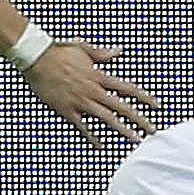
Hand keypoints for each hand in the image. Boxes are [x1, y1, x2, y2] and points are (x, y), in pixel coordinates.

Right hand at [22, 39, 159, 146]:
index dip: (145, 97)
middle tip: (153, 130)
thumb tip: (118, 51)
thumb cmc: (59, 50)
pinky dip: (92, 136)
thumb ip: (103, 54)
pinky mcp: (67, 110)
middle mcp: (93, 90)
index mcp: (99, 76)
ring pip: (107, 118)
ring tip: (135, 139)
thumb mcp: (84, 49)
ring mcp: (81, 101)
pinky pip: (83, 127)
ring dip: (123, 129)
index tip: (156, 105)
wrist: (37, 58)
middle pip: (122, 107)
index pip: (128, 88)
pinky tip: (101, 145)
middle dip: (140, 119)